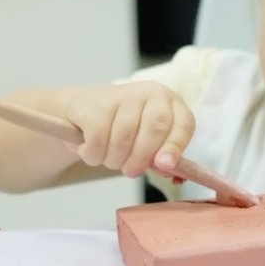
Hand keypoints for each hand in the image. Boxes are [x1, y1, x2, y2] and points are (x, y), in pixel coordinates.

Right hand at [63, 81, 194, 176]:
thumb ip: (161, 157)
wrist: (81, 110)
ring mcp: (123, 95)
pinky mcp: (96, 104)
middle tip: (130, 172)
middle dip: (142, 158)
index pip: (183, 124)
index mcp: (170, 103)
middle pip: (155, 130)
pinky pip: (98, 141)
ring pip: (124, 140)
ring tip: (109, 157)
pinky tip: (90, 149)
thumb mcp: (146, 142)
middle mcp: (151, 93)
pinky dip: (93, 155)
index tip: (165, 165)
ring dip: (114, 160)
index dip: (176, 146)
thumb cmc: (121, 130)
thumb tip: (167, 168)